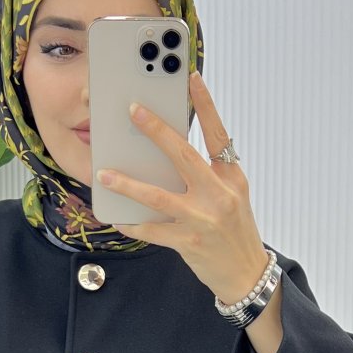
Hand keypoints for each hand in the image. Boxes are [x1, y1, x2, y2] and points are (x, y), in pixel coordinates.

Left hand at [96, 69, 270, 303]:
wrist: (247, 273)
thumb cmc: (235, 229)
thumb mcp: (233, 194)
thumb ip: (209, 172)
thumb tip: (170, 150)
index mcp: (231, 176)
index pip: (217, 133)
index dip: (205, 105)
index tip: (191, 78)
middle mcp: (219, 194)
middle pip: (183, 156)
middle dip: (157, 131)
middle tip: (134, 110)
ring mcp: (203, 219)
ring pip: (158, 196)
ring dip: (128, 184)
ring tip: (105, 174)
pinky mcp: (189, 243)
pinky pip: (152, 230)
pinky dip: (132, 224)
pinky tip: (117, 218)